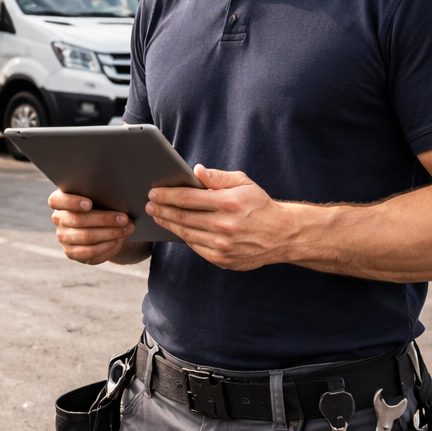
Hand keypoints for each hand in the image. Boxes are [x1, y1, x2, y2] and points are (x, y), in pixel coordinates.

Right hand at [48, 190, 134, 264]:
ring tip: (127, 229)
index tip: (89, 204)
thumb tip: (120, 202)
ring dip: (110, 233)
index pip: (56, 200)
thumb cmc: (101, 205)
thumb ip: (102, 196)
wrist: (102, 226)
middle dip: (104, 219)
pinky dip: (107, 246)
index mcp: (60, 200)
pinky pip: (89, 251)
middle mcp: (58, 218)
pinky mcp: (71, 252)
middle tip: (124, 219)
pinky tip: (118, 240)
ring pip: (86, 236)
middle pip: (79, 219)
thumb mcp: (100, 198)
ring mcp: (63, 237)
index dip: (72, 202)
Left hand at [145, 165, 294, 270]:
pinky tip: (176, 229)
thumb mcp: (244, 183)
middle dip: (162, 209)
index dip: (167, 195)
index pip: (188, 198)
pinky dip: (183, 237)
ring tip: (158, 216)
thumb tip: (195, 171)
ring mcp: (222, 245)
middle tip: (149, 205)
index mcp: (228, 203)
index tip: (154, 192)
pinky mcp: (222, 259)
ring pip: (185, 234)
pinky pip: (195, 247)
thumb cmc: (260, 205)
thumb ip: (218, 177)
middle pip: (182, 217)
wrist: (282, 235)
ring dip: (168, 224)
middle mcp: (224, 225)